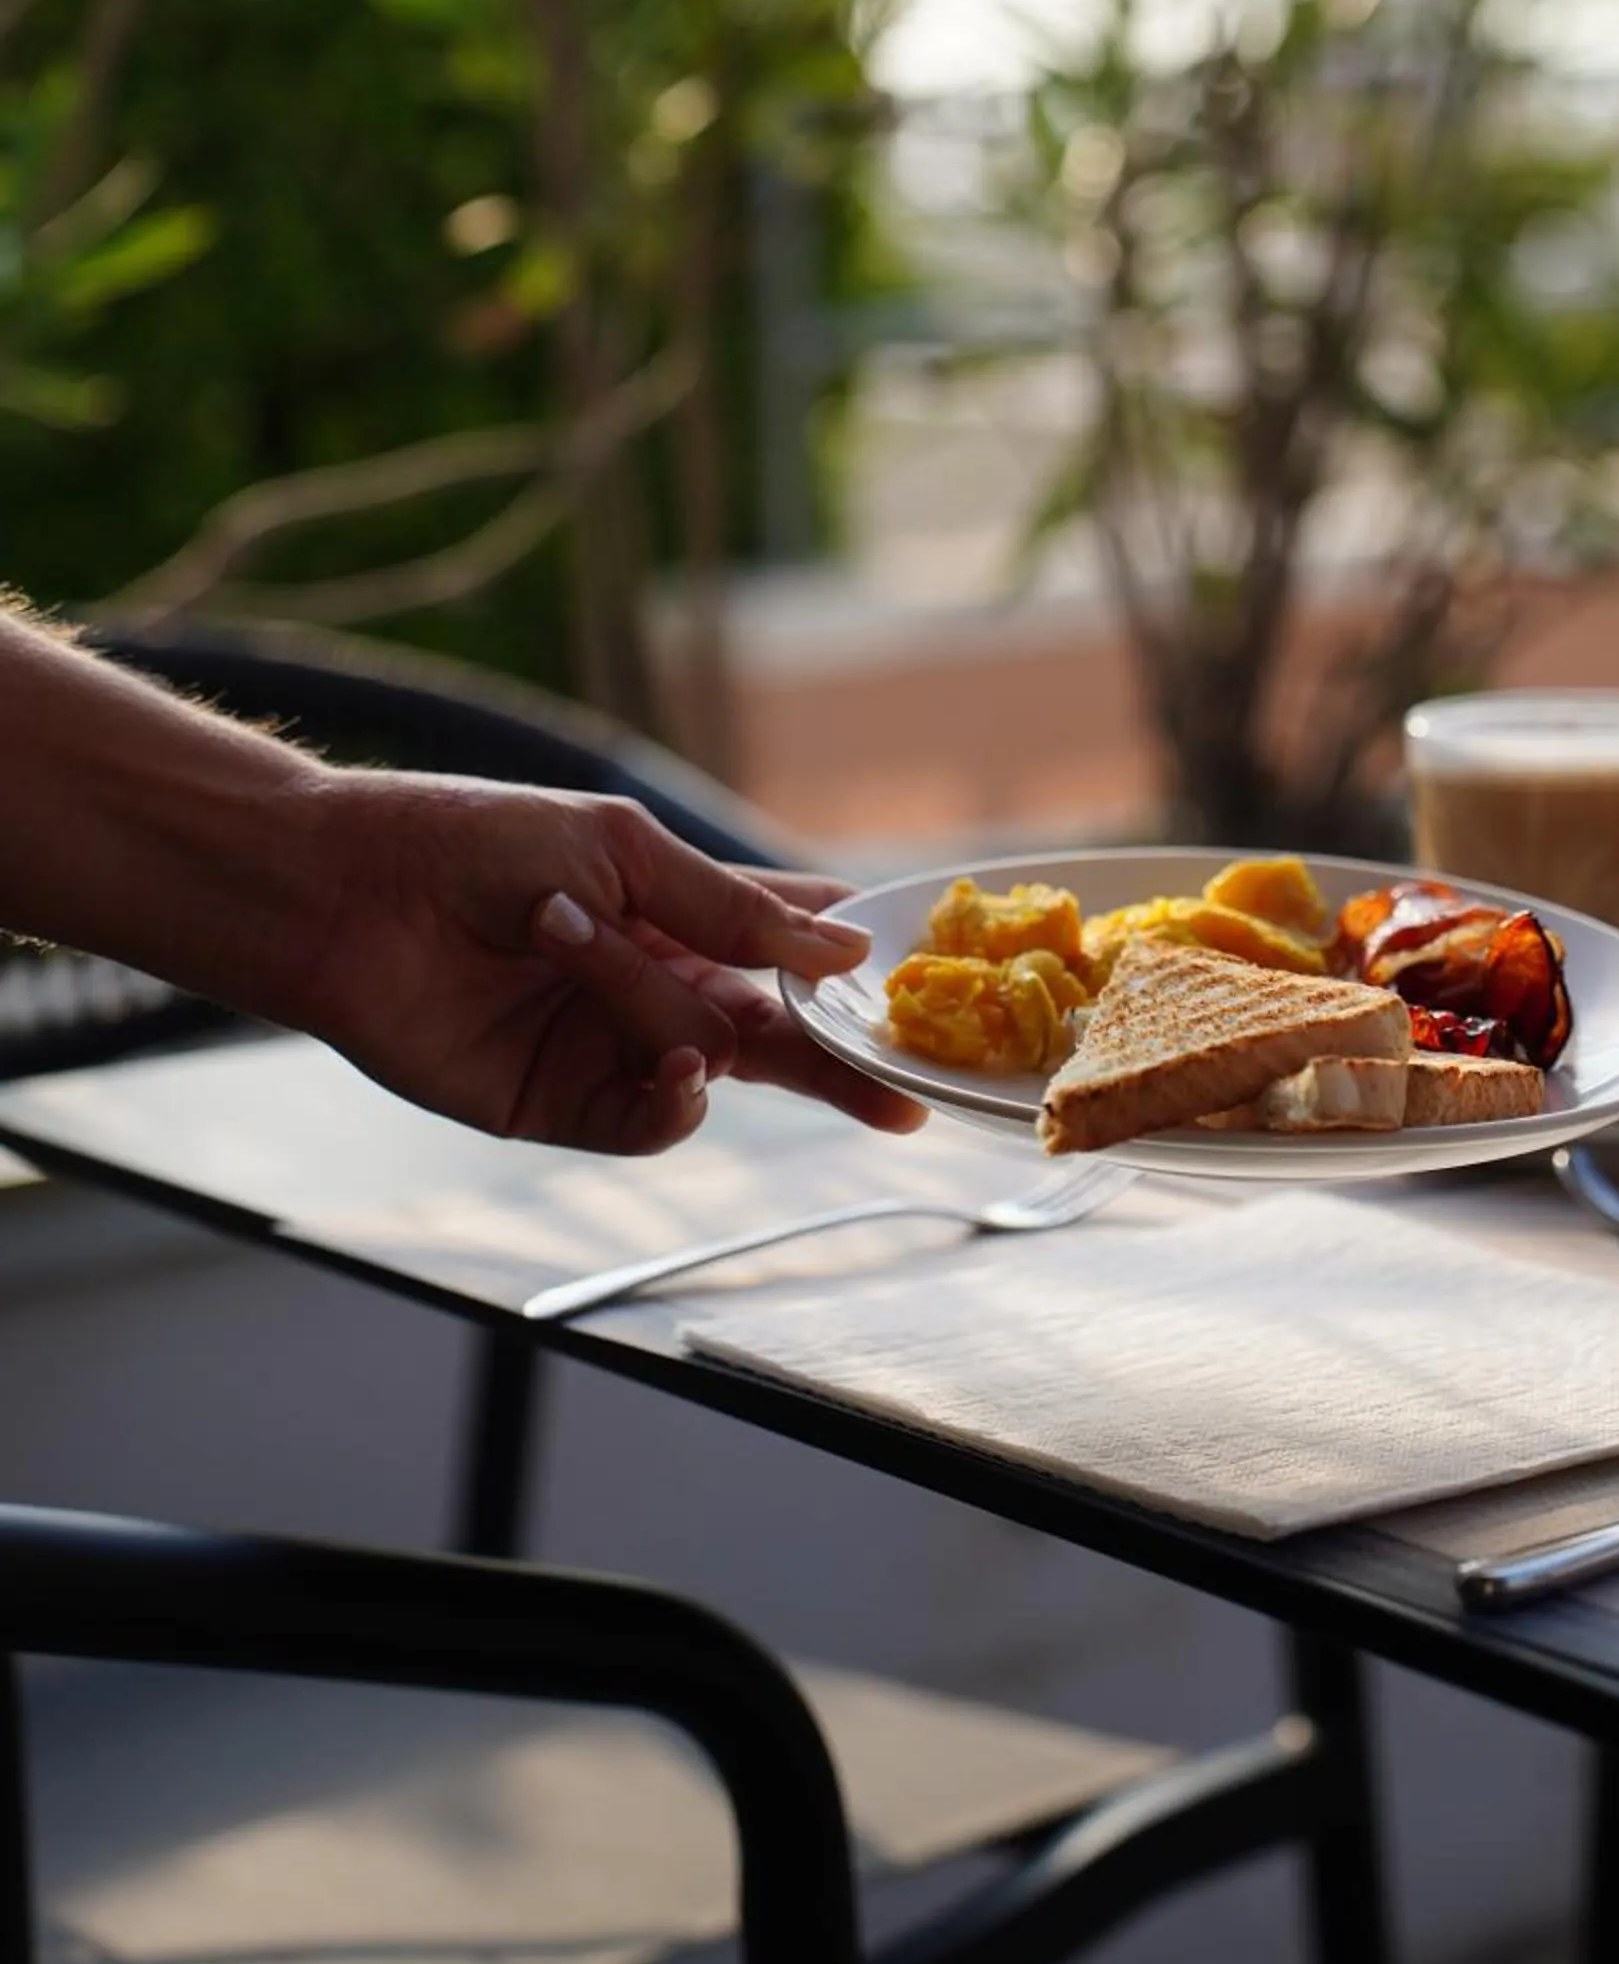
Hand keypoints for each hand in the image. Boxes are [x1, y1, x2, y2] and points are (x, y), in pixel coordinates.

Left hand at [295, 770, 927, 1154]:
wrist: (346, 897)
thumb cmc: (474, 842)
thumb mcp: (617, 850)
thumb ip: (730, 910)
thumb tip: (846, 950)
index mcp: (677, 907)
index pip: (789, 940)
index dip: (854, 963)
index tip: (927, 986)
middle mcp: (654, 981)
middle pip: (776, 1030)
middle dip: (844, 1060)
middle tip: (911, 1093)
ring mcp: (611, 1045)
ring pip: (710, 1063)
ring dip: (682, 1024)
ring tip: (603, 972)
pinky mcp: (562, 1104)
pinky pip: (651, 1121)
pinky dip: (675, 1103)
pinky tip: (673, 1072)